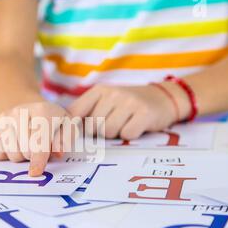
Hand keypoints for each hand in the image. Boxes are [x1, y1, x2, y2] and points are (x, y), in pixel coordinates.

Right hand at [0, 101, 70, 176]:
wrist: (32, 111)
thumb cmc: (53, 123)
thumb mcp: (68, 128)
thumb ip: (66, 140)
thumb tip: (58, 152)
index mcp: (42, 109)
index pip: (39, 140)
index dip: (38, 159)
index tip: (35, 172)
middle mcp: (20, 110)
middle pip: (24, 149)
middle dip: (33, 156)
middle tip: (38, 150)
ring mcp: (3, 117)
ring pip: (10, 152)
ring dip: (20, 157)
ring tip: (26, 147)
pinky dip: (5, 156)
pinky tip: (14, 146)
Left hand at [67, 84, 190, 139]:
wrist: (163, 97)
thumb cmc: (128, 105)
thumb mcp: (105, 101)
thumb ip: (85, 112)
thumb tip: (64, 131)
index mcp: (98, 91)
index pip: (74, 113)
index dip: (72, 128)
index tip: (75, 136)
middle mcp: (112, 93)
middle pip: (92, 127)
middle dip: (99, 133)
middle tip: (112, 125)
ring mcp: (129, 102)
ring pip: (108, 132)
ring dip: (115, 134)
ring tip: (124, 124)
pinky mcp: (144, 113)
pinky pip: (127, 134)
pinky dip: (130, 135)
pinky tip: (136, 126)